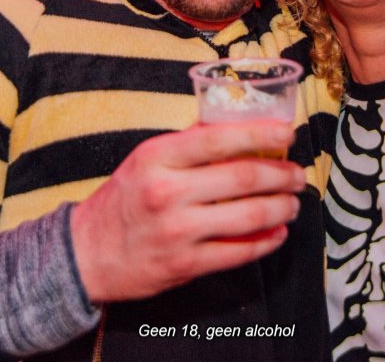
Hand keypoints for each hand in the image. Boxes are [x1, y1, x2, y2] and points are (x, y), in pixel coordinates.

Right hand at [70, 121, 303, 302]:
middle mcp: (167, 191)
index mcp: (157, 156)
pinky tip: (277, 232)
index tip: (288, 133)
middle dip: (281, 175)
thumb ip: (187, 141)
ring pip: (248, 216)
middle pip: (242, 178)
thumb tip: (233, 120)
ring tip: (293, 203)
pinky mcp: (185, 264)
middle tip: (298, 174)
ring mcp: (177, 230)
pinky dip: (266, 241)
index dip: (261, 134)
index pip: (219, 138)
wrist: (86, 253)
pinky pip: (238, 251)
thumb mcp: (146, 159)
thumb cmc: (123, 200)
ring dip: (280, 208)